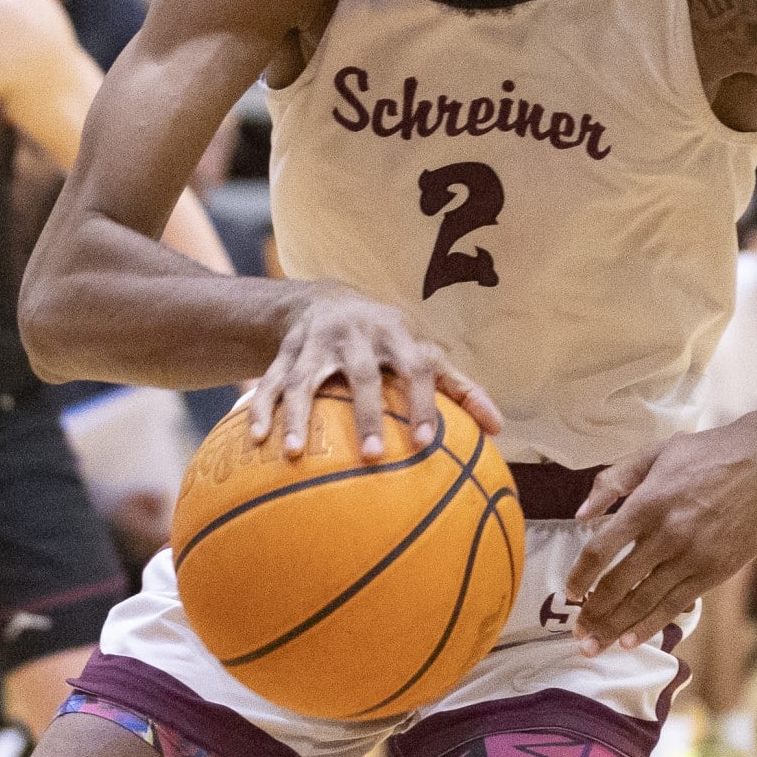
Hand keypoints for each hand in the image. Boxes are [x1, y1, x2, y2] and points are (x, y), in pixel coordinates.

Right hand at [245, 283, 501, 461]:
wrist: (327, 299)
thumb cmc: (389, 341)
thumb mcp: (422, 351)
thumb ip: (459, 388)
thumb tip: (499, 429)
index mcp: (396, 333)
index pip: (415, 367)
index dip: (423, 403)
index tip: (424, 445)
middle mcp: (356, 334)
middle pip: (361, 373)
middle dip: (365, 414)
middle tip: (370, 457)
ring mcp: (316, 343)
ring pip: (304, 379)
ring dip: (297, 416)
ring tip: (293, 454)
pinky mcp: (285, 353)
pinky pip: (270, 383)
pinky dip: (262, 409)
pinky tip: (256, 440)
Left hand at [564, 428, 756, 652]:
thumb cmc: (708, 454)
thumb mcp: (656, 453)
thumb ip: (614, 479)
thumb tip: (581, 514)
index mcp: (648, 503)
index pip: (601, 549)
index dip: (581, 576)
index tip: (570, 592)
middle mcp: (667, 534)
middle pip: (619, 583)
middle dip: (594, 612)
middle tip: (577, 632)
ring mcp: (693, 556)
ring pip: (645, 600)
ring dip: (616, 627)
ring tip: (594, 646)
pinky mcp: (715, 571)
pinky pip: (676, 604)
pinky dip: (651, 624)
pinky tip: (630, 639)